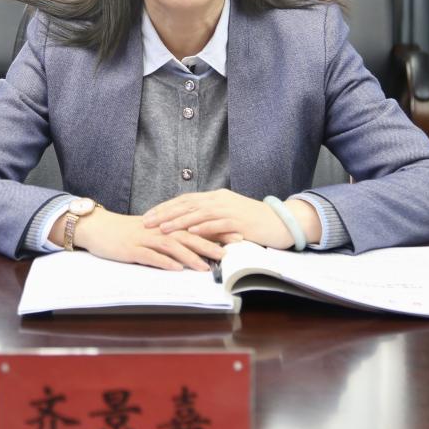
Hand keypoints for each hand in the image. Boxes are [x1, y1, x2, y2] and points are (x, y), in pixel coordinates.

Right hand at [71, 206, 224, 270]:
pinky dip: (164, 262)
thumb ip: (173, 237)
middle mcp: (159, 229)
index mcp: (167, 225)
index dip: (217, 230)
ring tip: (207, 266)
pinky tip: (176, 269)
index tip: (238, 236)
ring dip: (191, 255)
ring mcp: (145, 238)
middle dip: (211, 242)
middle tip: (231, 250)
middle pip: (189, 234)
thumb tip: (196, 245)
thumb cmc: (127, 232)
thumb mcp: (153, 232)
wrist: (99, 228)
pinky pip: (150, 255)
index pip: (196, 226)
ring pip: (172, 245)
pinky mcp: (132, 248)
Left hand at [141, 189, 318, 249]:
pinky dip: (204, 226)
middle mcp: (221, 199)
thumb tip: (189, 231)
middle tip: (146, 222)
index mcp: (216, 197)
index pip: (185, 200)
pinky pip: (219, 223)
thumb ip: (210, 222)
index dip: (166, 208)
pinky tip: (191, 231)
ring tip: (162, 228)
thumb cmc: (254, 223)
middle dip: (165, 213)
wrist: (282, 222)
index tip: (148, 215)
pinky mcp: (240, 221)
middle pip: (187, 204)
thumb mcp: (228, 220)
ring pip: (200, 213)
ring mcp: (231, 209)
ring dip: (180, 221)